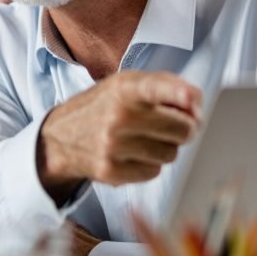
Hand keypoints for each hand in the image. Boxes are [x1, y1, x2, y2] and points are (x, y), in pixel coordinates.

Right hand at [37, 71, 201, 200]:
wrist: (59, 137)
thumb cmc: (102, 107)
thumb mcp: (126, 84)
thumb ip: (165, 86)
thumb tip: (196, 105)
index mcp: (122, 89)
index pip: (153, 88)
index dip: (176, 92)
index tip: (189, 97)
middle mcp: (117, 116)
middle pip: (183, 129)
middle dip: (184, 128)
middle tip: (170, 124)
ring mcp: (113, 146)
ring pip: (171, 153)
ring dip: (164, 147)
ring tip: (142, 138)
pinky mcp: (111, 171)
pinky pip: (154, 171)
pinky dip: (148, 164)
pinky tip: (131, 154)